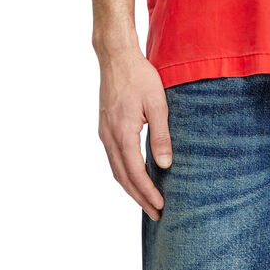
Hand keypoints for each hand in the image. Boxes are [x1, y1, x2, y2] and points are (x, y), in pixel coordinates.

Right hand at [97, 46, 172, 220]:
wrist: (116, 56)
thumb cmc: (139, 76)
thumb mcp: (157, 103)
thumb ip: (161, 135)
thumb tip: (165, 164)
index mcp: (122, 133)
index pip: (135, 173)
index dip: (147, 192)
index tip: (160, 206)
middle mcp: (109, 137)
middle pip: (122, 178)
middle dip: (139, 197)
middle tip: (155, 213)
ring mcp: (104, 133)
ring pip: (116, 170)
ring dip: (130, 187)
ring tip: (146, 200)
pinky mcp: (104, 127)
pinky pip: (113, 158)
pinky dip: (124, 173)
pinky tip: (135, 175)